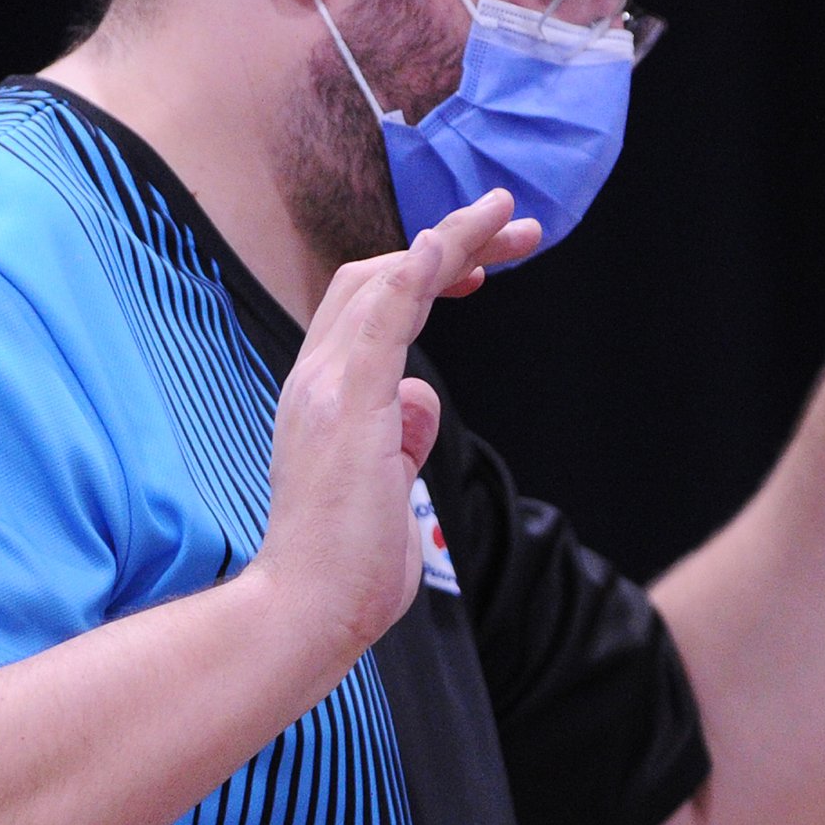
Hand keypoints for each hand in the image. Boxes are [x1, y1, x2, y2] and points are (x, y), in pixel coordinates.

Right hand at [250, 191, 536, 662]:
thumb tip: (421, 400)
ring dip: (455, 238)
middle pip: (380, 276)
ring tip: (512, 216)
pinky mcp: (350, 402)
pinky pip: (385, 312)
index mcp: (326, 396)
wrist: (306, 608)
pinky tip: (456, 239)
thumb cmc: (349, 564)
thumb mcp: (391, 488)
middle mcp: (318, 377)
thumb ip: (403, 437)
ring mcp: (329, 385)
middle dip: (452, 243)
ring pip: (389, 278)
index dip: (424, 276)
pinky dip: (421, 267)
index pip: (371, 308)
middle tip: (519, 227)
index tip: (482, 271)